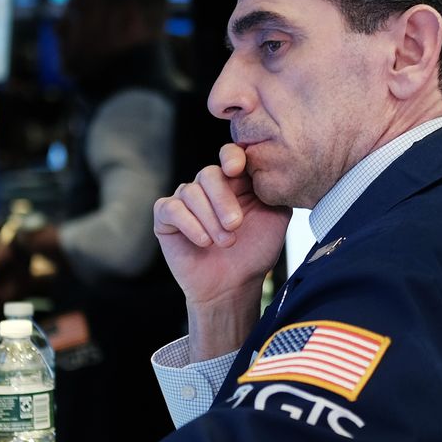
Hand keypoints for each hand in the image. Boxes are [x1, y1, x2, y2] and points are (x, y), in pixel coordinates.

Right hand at [154, 144, 290, 307]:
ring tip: (225, 242)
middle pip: (208, 174)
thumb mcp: (275, 218)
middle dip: (223, 199)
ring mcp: (185, 200)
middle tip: (235, 225)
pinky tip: (204, 242)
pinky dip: (189, 225)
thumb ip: (275, 191)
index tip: (236, 170)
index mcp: (234, 181)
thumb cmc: (254, 253)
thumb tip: (275, 168)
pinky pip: (171, 209)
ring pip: (190, 192)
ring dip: (210, 219)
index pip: (229, 155)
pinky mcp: (165, 217)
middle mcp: (208, 187)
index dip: (231, 157)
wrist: (233, 286)